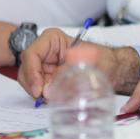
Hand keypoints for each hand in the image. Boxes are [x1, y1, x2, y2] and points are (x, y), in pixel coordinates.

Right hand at [18, 32, 139, 102]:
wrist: (112, 68)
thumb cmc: (103, 59)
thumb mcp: (88, 63)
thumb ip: (67, 73)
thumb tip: (48, 90)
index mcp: (52, 39)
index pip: (32, 54)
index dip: (32, 73)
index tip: (39, 90)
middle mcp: (45, 51)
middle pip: (26, 69)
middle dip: (33, 86)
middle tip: (44, 98)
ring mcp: (44, 65)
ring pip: (29, 81)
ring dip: (38, 92)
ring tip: (52, 99)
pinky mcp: (47, 78)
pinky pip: (37, 88)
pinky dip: (43, 96)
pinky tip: (53, 99)